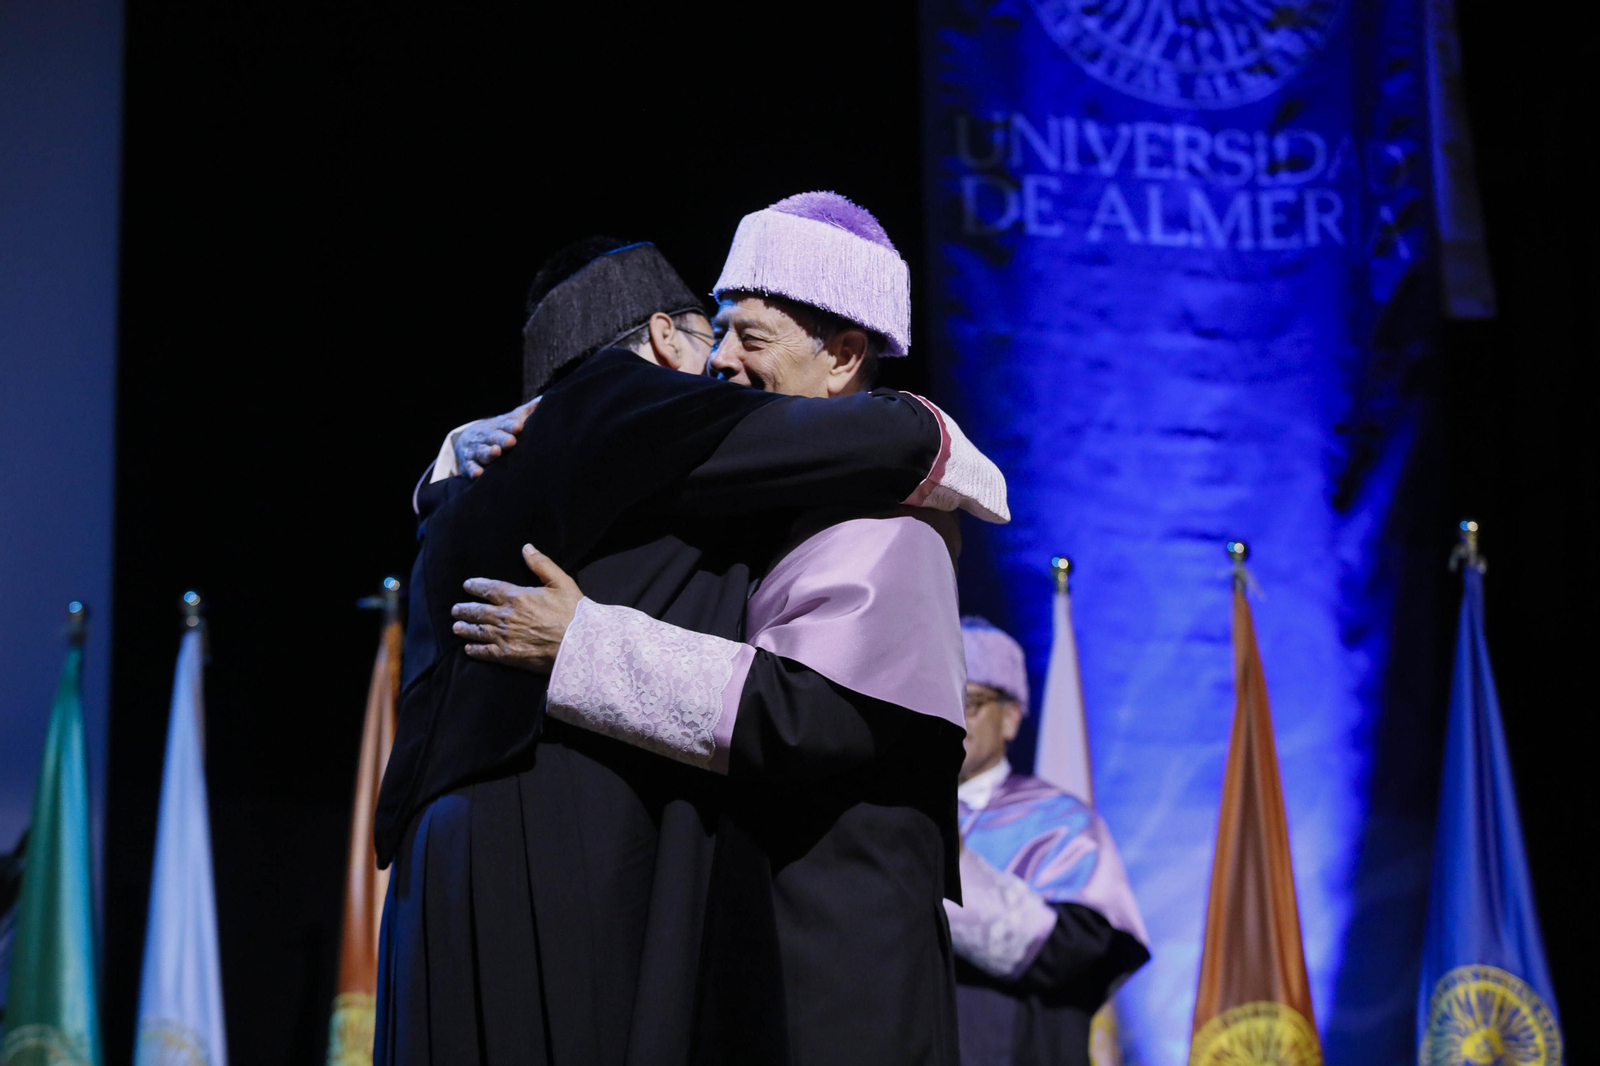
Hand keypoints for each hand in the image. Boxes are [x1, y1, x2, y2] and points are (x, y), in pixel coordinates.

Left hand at [451, 545, 581, 672]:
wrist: (578, 643)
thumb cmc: (573, 612)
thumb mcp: (561, 582)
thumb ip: (541, 564)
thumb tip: (527, 548)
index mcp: (516, 596)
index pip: (488, 588)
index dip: (475, 586)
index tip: (467, 586)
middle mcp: (505, 616)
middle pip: (477, 611)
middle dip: (464, 609)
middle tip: (455, 610)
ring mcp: (504, 637)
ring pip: (477, 631)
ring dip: (465, 628)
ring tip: (456, 627)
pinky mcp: (508, 655)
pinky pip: (485, 652)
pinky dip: (475, 650)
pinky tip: (468, 649)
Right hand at [454, 398, 539, 477]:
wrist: (467, 438)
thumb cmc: (498, 430)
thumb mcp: (510, 419)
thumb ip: (527, 411)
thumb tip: (545, 400)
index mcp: (498, 426)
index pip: (506, 425)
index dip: (512, 426)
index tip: (519, 427)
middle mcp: (486, 437)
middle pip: (494, 437)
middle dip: (502, 439)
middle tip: (511, 441)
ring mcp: (476, 450)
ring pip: (482, 451)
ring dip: (488, 453)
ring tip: (496, 452)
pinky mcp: (468, 463)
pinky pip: (470, 467)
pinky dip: (473, 470)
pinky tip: (479, 474)